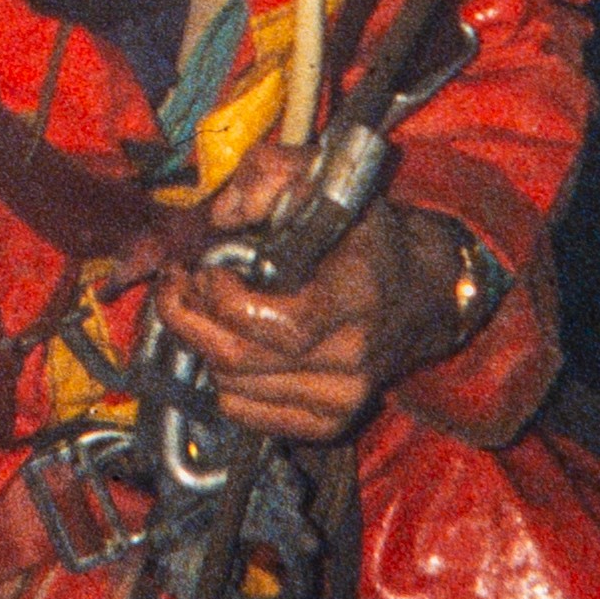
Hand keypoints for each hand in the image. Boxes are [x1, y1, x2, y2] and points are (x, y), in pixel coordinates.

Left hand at [154, 142, 465, 442]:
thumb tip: (221, 216)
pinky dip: (221, 380)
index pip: (280, 325)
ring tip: (203, 309)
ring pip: (232, 388)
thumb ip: (270, 174)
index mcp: (357, 296)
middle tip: (177, 284)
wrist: (422, 294)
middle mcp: (352, 358)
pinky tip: (230, 342)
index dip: (223, 300)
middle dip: (188, 319)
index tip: (205, 267)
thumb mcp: (325, 180)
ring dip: (201, 346)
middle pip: (239, 360)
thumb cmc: (363, 235)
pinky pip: (244, 413)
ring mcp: (342, 398)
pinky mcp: (328, 424)